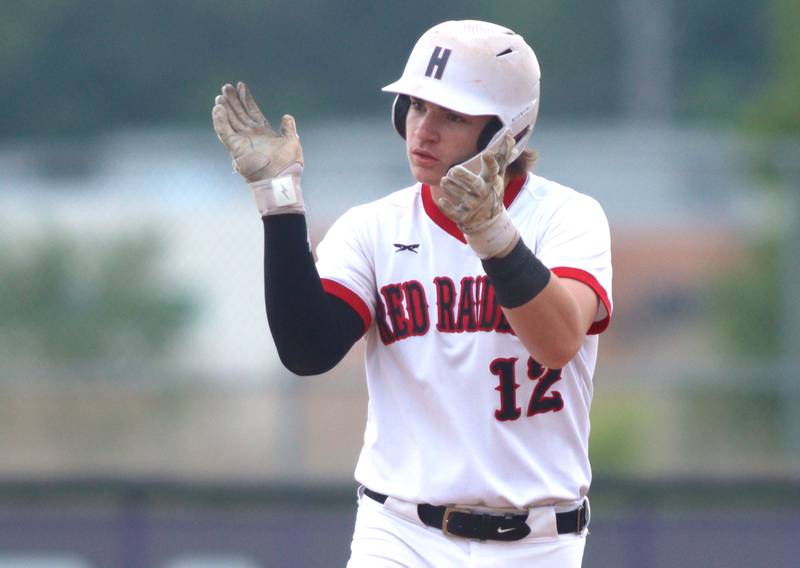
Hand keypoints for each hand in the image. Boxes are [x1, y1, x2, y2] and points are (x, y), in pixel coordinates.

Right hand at [212, 82, 304, 214]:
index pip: (252, 112)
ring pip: (230, 121)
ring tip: (220, 95)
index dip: (246, 99)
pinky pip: (224, 132)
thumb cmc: (288, 166)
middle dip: (233, 100)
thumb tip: (287, 117)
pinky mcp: (235, 149)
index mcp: (263, 133)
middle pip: (239, 114)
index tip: (241, 86)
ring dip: (224, 108)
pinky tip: (217, 109)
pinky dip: (220, 121)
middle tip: (226, 86)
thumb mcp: (292, 142)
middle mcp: (251, 136)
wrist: (281, 180)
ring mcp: (242, 142)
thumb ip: (288, 129)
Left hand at [437, 129, 519, 257]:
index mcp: (491, 181)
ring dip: (452, 189)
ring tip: (444, 181)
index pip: (493, 170)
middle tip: (452, 170)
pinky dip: (447, 208)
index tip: (486, 153)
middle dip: (464, 177)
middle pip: (475, 186)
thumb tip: (509, 135)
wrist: (488, 221)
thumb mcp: (497, 174)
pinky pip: (454, 213)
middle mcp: (483, 194)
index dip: (490, 162)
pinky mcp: (463, 217)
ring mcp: (473, 206)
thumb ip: (501, 156)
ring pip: (462, 198)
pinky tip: (441, 200)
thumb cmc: (491, 191)